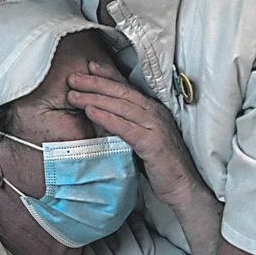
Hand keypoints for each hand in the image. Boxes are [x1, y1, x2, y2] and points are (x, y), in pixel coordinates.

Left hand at [67, 62, 205, 209]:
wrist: (182, 187)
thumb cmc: (160, 165)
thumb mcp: (142, 140)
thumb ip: (128, 126)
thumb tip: (104, 116)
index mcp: (153, 111)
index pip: (128, 88)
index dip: (108, 75)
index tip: (89, 67)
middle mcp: (155, 114)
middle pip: (122, 92)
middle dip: (96, 83)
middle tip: (73, 77)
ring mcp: (156, 127)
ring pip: (121, 106)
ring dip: (95, 98)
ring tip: (74, 95)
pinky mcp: (153, 143)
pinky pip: (126, 127)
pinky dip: (107, 118)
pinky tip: (90, 112)